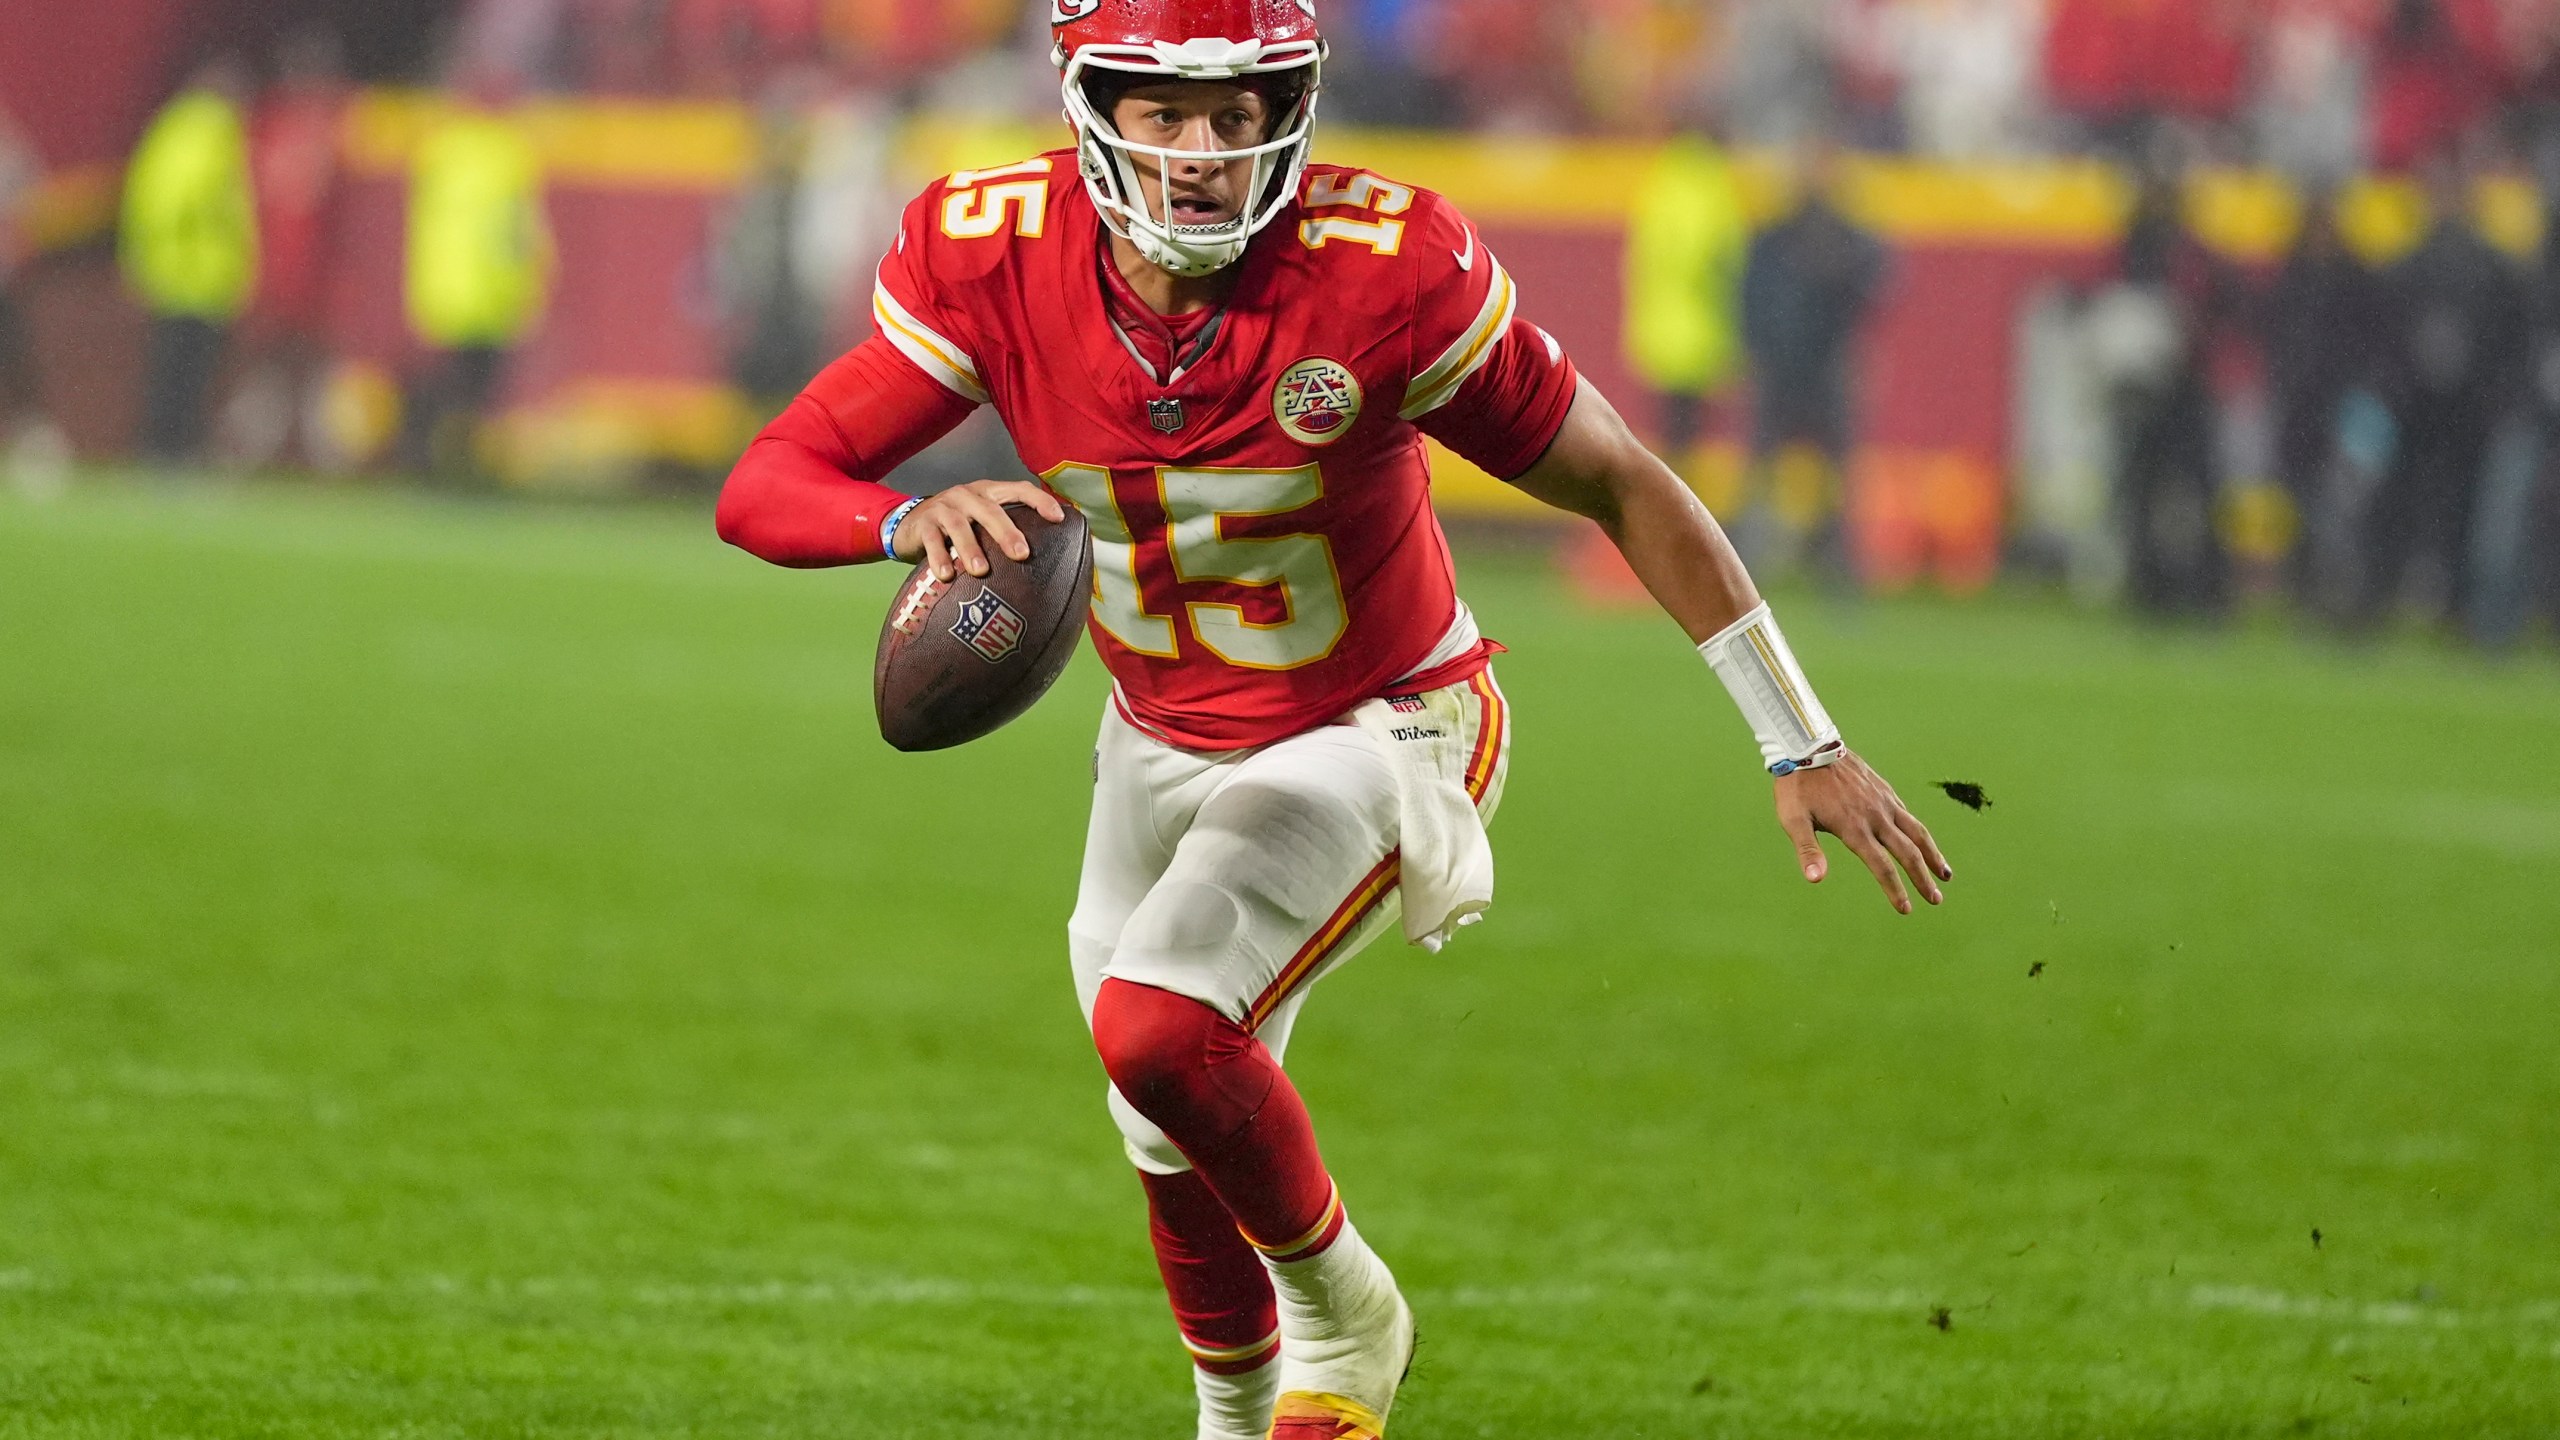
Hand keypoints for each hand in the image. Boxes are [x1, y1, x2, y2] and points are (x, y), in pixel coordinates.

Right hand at [893, 480, 1067, 581]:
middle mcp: (968, 495)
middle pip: (990, 510)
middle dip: (1007, 532)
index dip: (1039, 501)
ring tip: (980, 571)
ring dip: (971, 549)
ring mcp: (945, 507)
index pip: (1018, 489)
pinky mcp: (924, 523)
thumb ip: (1005, 531)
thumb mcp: (981, 521)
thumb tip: (1044, 559)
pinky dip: (939, 558)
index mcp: (988, 492)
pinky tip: (946, 575)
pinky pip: (932, 540)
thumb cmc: (957, 527)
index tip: (1059, 518)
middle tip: (1022, 554)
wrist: (911, 524)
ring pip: (959, 526)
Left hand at [1775, 750, 1951, 914]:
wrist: (1808, 746)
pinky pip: (1907, 814)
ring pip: (1917, 832)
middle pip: (1908, 853)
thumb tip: (1815, 879)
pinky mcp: (1884, 789)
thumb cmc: (1797, 787)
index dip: (1895, 890)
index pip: (1882, 866)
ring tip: (1946, 875)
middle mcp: (1876, 816)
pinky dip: (1919, 832)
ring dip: (1933, 855)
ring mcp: (1883, 801)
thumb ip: (1806, 850)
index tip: (1906, 909)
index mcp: (1854, 828)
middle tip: (1936, 900)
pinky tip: (1922, 841)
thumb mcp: (1793, 820)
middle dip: (1923, 879)